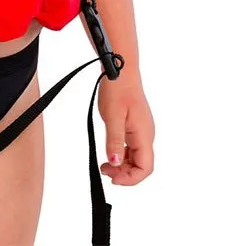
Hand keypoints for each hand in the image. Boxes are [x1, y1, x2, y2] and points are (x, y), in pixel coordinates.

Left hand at [97, 70, 154, 185]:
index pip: (145, 168)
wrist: (120, 70)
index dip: (131, 179)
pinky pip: (132, 147)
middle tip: (105, 171)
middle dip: (124, 173)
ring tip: (105, 164)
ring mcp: (142, 129)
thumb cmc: (117, 89)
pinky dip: (122, 154)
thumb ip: (114, 142)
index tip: (113, 179)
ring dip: (123, 165)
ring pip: (137, 157)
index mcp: (144, 134)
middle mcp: (146, 134)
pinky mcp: (136, 125)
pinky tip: (110, 152)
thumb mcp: (112, 117)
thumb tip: (115, 164)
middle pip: (141, 165)